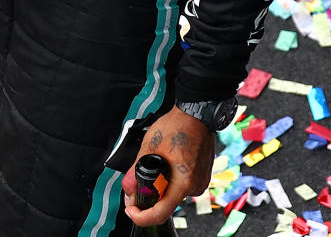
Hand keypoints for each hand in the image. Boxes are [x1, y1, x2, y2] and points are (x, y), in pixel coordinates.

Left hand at [121, 107, 214, 227]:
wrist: (196, 114)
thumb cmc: (177, 126)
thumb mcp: (149, 148)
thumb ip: (135, 171)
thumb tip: (128, 189)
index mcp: (182, 183)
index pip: (160, 214)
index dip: (141, 216)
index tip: (132, 209)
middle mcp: (194, 186)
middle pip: (166, 204)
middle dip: (149, 196)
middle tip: (138, 183)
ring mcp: (200, 181)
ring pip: (174, 194)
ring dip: (162, 186)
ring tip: (156, 165)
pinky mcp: (202, 175)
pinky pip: (183, 185)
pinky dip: (172, 179)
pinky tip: (168, 164)